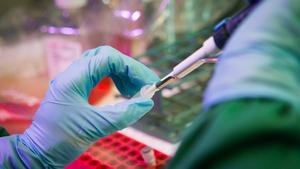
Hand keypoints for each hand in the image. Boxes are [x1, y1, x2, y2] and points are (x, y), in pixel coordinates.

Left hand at [0, 46, 158, 167]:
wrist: (39, 152)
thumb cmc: (61, 139)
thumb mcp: (95, 127)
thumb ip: (124, 114)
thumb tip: (147, 102)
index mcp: (74, 79)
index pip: (109, 58)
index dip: (132, 68)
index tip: (148, 83)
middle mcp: (73, 74)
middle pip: (106, 57)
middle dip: (128, 69)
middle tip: (144, 85)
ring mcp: (74, 81)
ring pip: (103, 65)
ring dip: (122, 74)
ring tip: (135, 90)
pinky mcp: (77, 89)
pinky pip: (99, 76)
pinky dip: (114, 81)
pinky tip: (122, 92)